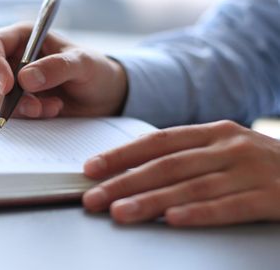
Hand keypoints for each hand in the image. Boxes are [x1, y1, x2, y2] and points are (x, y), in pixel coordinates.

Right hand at [0, 23, 127, 117]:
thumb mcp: (84, 64)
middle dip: (6, 95)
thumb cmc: (95, 71)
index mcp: (23, 37)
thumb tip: (24, 79)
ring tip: (52, 108)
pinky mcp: (16, 102)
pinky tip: (51, 111)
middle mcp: (12, 58)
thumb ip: (58, 67)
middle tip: (35, 107)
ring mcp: (12, 82)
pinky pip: (6, 112)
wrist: (104, 97)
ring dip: (19, 108)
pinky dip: (25, 117)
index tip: (7, 87)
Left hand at [82, 120, 279, 225]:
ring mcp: (250, 170)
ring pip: (190, 186)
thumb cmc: (260, 164)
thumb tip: (136, 170)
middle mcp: (228, 147)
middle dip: (124, 181)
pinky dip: (199, 213)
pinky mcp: (272, 197)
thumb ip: (187, 156)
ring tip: (120, 212)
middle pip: (167, 165)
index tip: (91, 168)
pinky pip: (229, 206)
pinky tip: (173, 220)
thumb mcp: (226, 149)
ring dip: (151, 201)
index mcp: (213, 132)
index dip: (122, 154)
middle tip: (93, 197)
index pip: (158, 141)